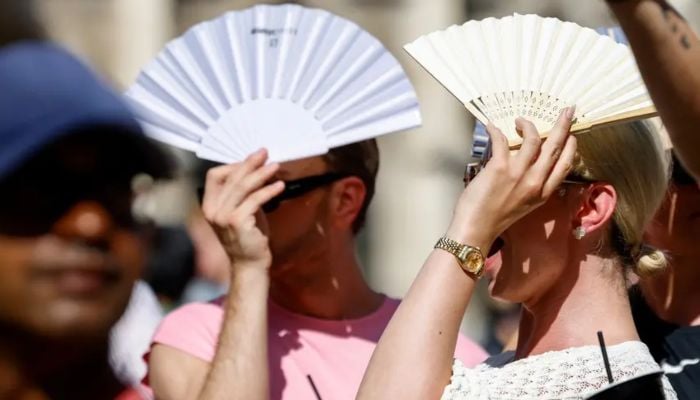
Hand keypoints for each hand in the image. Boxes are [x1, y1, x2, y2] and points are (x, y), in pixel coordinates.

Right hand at [201, 149, 284, 270]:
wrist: (250, 264)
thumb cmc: (248, 236)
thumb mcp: (241, 210)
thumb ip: (242, 193)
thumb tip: (255, 169)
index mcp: (209, 205)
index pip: (214, 175)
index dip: (233, 165)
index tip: (251, 160)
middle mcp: (212, 210)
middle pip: (231, 177)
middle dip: (250, 163)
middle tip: (265, 152)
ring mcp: (223, 216)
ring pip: (243, 186)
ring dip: (261, 173)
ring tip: (275, 166)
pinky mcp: (237, 221)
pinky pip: (255, 199)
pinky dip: (269, 190)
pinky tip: (280, 185)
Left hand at [446, 107, 576, 249]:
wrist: (476, 230)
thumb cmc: (495, 218)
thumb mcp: (523, 204)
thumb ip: (531, 186)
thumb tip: (528, 163)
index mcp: (543, 193)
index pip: (565, 164)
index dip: (570, 146)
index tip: (571, 134)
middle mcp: (535, 182)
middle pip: (554, 147)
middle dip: (563, 125)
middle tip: (567, 110)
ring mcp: (518, 174)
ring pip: (533, 139)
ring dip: (527, 125)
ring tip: (520, 121)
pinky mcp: (499, 168)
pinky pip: (502, 140)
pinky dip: (496, 130)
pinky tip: (492, 126)